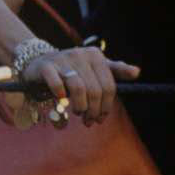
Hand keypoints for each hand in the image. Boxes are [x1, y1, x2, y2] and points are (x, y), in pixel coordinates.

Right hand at [22, 47, 138, 125]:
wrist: (38, 61)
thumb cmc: (71, 69)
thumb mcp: (94, 67)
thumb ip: (115, 70)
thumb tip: (137, 72)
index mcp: (95, 55)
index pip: (109, 86)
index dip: (106, 106)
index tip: (100, 117)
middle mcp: (80, 54)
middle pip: (95, 90)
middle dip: (93, 110)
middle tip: (88, 120)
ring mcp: (62, 59)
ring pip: (78, 88)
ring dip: (80, 106)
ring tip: (77, 112)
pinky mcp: (46, 66)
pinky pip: (57, 85)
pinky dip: (61, 96)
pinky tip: (62, 100)